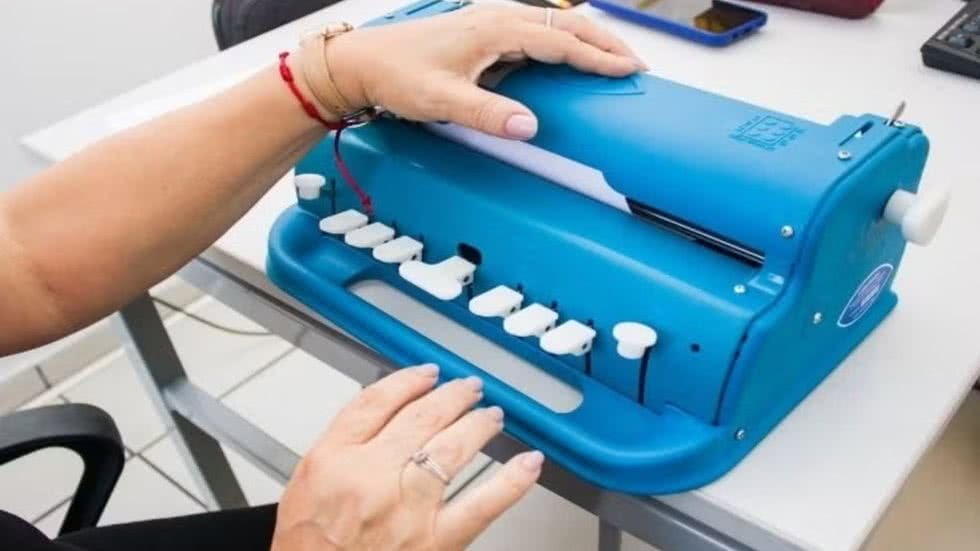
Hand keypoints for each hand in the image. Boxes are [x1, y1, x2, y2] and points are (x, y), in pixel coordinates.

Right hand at [271, 364, 543, 550]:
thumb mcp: (306, 483)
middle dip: (452, 396)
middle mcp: (372, 477)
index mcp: (334, 459)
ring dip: (480, 424)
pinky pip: (483, 503)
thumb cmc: (309, 546)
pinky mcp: (435, 541)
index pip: (377, 401)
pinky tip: (528, 463)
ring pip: (453, 447)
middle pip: (421, 416)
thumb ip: (345, 444)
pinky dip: (512, 481)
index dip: (408, 380)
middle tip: (469, 388)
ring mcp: (408, 508)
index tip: (426, 374)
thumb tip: (391, 411)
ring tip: (492, 416)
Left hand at [320, 4, 643, 138]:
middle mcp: (497, 18)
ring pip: (551, 25)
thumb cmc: (397, 75)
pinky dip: (561, 42)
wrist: (364, 63)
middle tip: (634, 64)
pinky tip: (566, 57)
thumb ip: (487, 113)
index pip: (560, 42)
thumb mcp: (441, 100)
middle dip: (603, 43)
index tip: (627, 70)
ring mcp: (490, 22)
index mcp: (494, 30)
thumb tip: (528, 126)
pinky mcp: (483, 32)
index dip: (597, 57)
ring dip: (585, 40)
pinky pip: (534, 31)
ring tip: (611, 58)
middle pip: (565, 26)